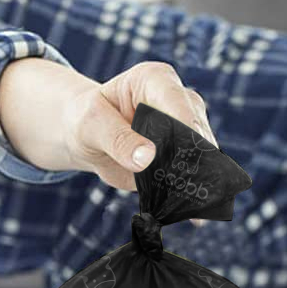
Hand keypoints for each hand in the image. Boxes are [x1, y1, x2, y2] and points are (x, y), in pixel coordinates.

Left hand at [62, 60, 218, 193]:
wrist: (84, 137)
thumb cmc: (85, 120)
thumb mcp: (91, 125)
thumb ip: (118, 140)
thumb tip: (147, 158)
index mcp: (155, 79)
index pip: (177, 100)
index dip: (183, 126)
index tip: (183, 154)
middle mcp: (177, 99)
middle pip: (196, 128)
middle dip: (193, 157)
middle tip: (186, 183)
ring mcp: (184, 128)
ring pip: (202, 152)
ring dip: (195, 176)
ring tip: (188, 199)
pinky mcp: (182, 154)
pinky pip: (192, 171)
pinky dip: (189, 188)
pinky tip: (190, 208)